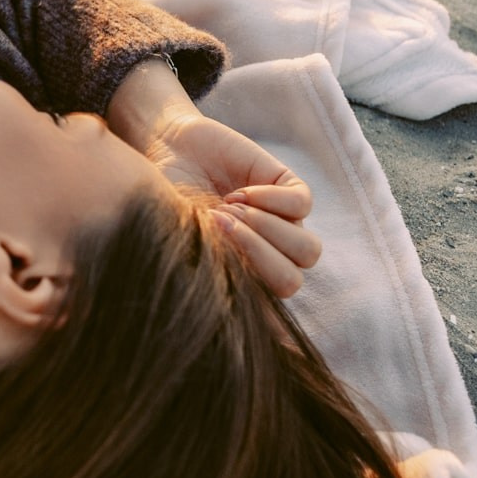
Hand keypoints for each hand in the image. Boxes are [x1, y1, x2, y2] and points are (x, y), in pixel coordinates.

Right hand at [106, 59, 318, 298]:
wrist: (170, 150)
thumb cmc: (168, 200)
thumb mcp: (178, 238)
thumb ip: (201, 269)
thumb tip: (216, 305)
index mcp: (246, 280)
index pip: (272, 317)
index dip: (272, 327)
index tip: (258, 320)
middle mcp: (270, 256)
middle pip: (291, 282)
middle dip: (256, 255)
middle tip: (218, 224)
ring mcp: (285, 224)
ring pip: (308, 248)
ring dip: (267, 230)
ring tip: (229, 208)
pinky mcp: (290, 189)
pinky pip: (302, 204)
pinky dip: (270, 200)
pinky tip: (238, 191)